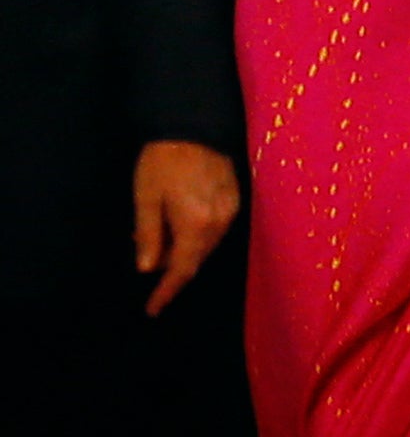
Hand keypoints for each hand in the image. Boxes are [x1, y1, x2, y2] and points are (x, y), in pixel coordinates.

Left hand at [132, 140, 238, 314]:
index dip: (166, 292)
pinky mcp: (236, 202)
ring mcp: (231, 214)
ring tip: (161, 246)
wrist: (195, 127)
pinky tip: (182, 229)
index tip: (152, 309)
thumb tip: (147, 269)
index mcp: (195, 225)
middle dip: (174, 272)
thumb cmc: (163, 161)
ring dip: (185, 253)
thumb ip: (148, 234)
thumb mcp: (146, 197)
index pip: (181, 270)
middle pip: (196, 260)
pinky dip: (198, 238)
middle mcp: (218, 225)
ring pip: (207, 247)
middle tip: (150, 272)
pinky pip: (216, 232)